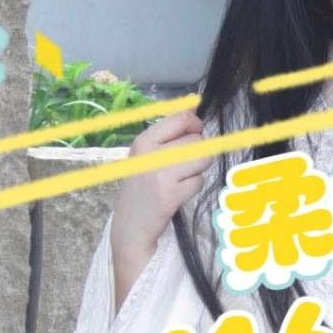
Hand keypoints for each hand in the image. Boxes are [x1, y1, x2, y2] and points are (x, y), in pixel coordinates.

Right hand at [109, 109, 207, 257]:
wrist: (130, 226)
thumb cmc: (142, 187)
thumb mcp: (148, 155)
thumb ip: (170, 132)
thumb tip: (193, 106)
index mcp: (143, 140)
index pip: (181, 119)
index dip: (196, 126)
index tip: (193, 136)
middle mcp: (150, 154)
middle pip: (197, 140)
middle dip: (199, 153)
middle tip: (184, 167)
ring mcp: (159, 174)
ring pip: (202, 159)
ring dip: (198, 170)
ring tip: (181, 179)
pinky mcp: (170, 194)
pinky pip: (199, 181)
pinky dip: (194, 188)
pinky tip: (178, 194)